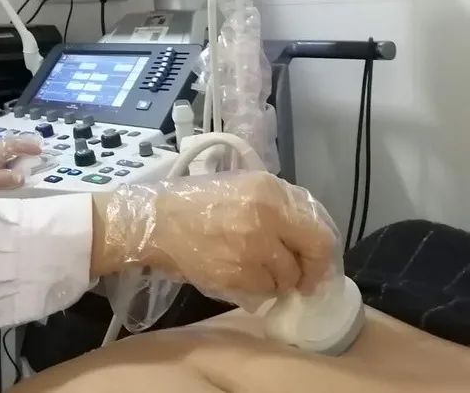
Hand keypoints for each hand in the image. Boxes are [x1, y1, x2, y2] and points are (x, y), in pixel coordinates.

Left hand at [0, 135, 40, 193]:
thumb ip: (1, 179)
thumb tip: (23, 176)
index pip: (13, 145)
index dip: (27, 146)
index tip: (41, 150)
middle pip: (7, 149)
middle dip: (21, 152)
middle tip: (34, 159)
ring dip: (11, 160)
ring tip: (21, 168)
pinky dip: (1, 167)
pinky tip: (0, 175)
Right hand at [94, 171, 337, 301]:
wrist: (154, 222)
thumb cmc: (195, 203)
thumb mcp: (241, 187)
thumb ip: (278, 205)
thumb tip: (309, 234)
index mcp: (270, 191)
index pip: (319, 231)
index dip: (323, 254)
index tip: (317, 263)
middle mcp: (266, 218)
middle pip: (311, 257)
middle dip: (309, 273)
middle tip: (301, 280)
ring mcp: (251, 248)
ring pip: (286, 278)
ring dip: (278, 280)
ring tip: (256, 269)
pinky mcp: (235, 273)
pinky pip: (263, 290)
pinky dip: (257, 288)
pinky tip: (239, 273)